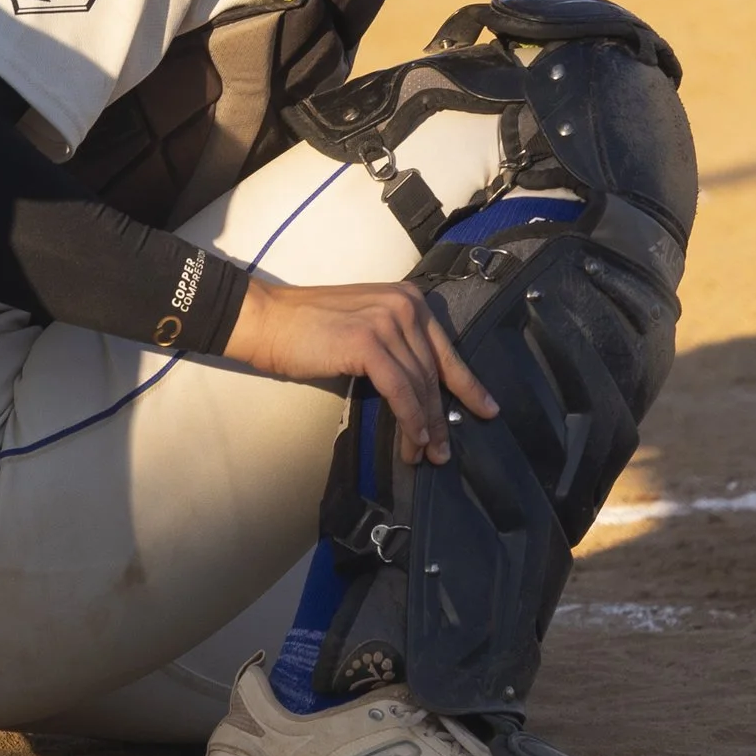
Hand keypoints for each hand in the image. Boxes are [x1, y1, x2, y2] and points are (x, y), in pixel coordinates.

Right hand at [226, 275, 499, 465]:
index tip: (487, 409)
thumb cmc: (308, 329)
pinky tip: (414, 438)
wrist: (268, 319)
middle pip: (434, 370)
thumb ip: (394, 346)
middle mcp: (405, 305)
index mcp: (408, 299)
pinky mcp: (368, 342)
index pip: (445, 349)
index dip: (468, 384)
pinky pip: (399, 389)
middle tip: (445, 452)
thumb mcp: (364, 327)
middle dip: (444, 415)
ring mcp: (387, 321)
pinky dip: (410, 417)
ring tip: (427, 456)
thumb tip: (418, 389)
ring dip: (425, 425)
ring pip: (419, 383)